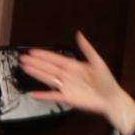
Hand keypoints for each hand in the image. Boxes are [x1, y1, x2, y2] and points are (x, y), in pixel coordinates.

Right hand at [17, 33, 134, 134]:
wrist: (111, 100)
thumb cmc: (107, 81)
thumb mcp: (98, 62)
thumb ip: (87, 49)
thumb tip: (79, 34)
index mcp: (74, 66)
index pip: (55, 59)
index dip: (43, 55)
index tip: (32, 51)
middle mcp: (67, 75)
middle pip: (48, 68)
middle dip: (35, 63)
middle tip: (23, 58)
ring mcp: (66, 87)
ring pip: (48, 79)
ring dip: (36, 74)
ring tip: (25, 68)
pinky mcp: (67, 98)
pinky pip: (53, 96)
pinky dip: (43, 96)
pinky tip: (33, 94)